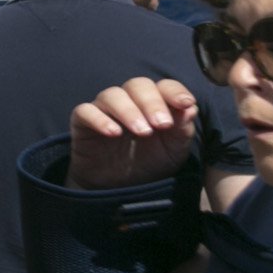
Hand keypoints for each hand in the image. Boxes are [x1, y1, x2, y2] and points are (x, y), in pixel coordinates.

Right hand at [69, 77, 200, 189]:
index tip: (185, 103)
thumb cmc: (149, 162)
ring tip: (142, 132)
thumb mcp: (173, 150)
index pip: (164, 86)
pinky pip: (85, 111)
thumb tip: (190, 108)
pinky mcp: (82, 123)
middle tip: (161, 124)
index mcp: (154, 103)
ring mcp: (104, 110)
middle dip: (152, 102)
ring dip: (129, 111)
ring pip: (112, 95)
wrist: (121, 187)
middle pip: (137, 85)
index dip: (174, 91)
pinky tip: (113, 133)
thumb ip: (182, 129)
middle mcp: (129, 101)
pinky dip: (99, 119)